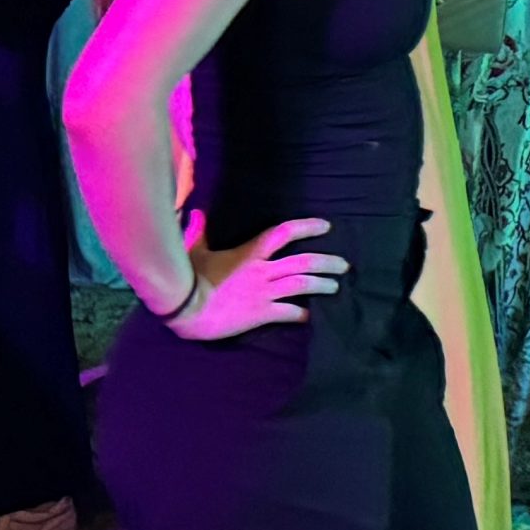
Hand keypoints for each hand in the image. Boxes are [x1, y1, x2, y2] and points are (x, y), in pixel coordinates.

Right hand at [166, 213, 348, 337]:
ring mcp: (264, 292)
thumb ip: (200, 230)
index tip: (326, 226)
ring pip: (303, 285)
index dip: (307, 227)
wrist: (186, 308)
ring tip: (336, 286)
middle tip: (343, 265)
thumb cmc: (190, 277)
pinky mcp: (261, 314)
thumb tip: (197, 211)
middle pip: (304, 262)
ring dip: (323, 285)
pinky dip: (303, 315)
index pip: (284, 232)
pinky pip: (289, 313)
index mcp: (250, 252)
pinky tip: (312, 317)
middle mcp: (263, 270)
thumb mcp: (196, 249)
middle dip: (327, 262)